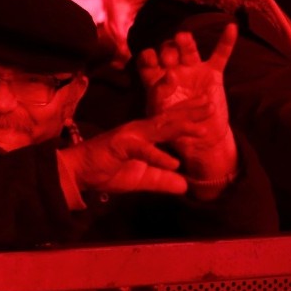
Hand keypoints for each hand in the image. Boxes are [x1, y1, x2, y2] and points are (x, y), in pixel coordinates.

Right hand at [58, 99, 212, 194]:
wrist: (78, 174)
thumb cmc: (108, 171)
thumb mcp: (143, 178)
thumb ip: (163, 180)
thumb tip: (185, 186)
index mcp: (145, 133)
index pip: (170, 121)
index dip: (189, 113)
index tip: (209, 107)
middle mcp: (140, 129)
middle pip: (169, 117)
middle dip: (191, 110)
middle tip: (211, 104)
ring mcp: (130, 135)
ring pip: (159, 128)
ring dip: (181, 127)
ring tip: (201, 130)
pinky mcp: (120, 146)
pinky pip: (143, 151)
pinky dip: (158, 156)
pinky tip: (174, 163)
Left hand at [136, 24, 238, 181]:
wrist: (202, 140)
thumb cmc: (177, 130)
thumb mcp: (162, 116)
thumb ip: (161, 96)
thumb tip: (169, 76)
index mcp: (157, 81)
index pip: (148, 62)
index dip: (148, 58)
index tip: (151, 60)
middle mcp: (174, 71)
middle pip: (168, 51)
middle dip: (167, 52)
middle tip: (169, 60)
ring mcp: (194, 70)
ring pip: (188, 50)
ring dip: (185, 42)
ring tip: (182, 39)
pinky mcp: (213, 74)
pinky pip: (220, 56)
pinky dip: (226, 42)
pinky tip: (231, 28)